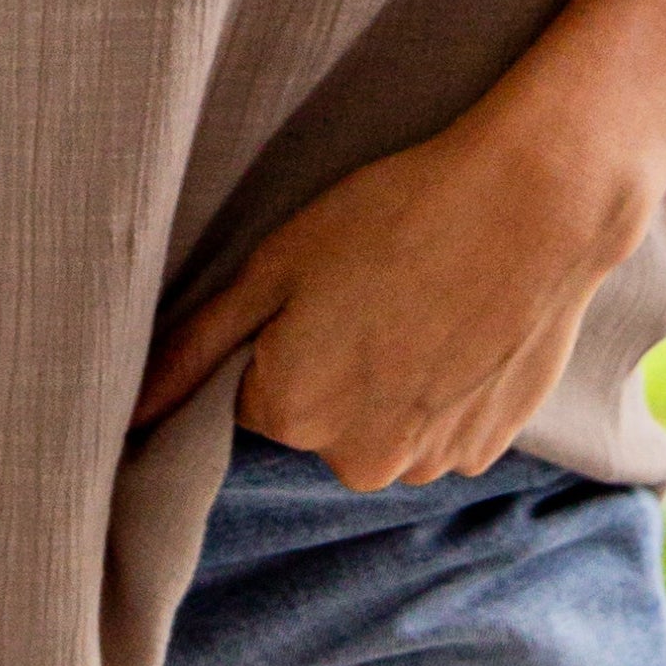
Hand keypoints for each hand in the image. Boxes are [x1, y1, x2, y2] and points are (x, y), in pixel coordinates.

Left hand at [130, 93, 650, 491]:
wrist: (536, 204)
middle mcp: (358, 460)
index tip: (320, 287)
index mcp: (291, 414)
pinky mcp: (490, 447)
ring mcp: (432, 460)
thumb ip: (195, 347)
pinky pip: (439, 425)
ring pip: (382, 424)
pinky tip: (462, 322)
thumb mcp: (275, 264)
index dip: (281, 333)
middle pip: (320, 417)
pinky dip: (444, 383)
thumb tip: (129, 413)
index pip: (253, 392)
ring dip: (391, 378)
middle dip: (334, 363)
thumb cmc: (395, 215)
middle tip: (374, 285)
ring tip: (423, 298)